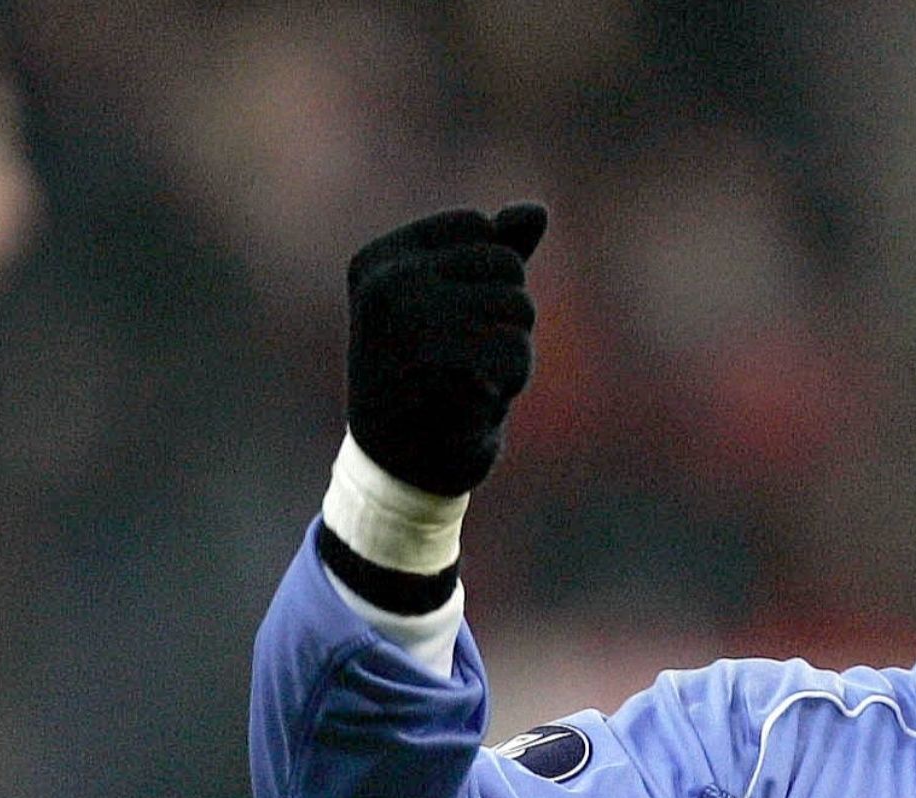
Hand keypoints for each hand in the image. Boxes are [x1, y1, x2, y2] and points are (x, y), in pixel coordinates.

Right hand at [345, 202, 548, 496]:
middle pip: (504, 265)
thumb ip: (492, 253)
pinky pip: (517, 353)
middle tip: (469, 354)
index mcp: (379, 260)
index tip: (453, 314)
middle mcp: (387, 285)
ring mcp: (410, 326)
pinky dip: (513, 380)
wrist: (399, 468)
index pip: (477, 227)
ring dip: (514, 347)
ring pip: (517, 307)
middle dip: (508, 310)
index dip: (489, 273)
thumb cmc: (425, 377)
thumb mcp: (451, 303)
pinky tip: (480, 397)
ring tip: (473, 374)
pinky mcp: (442, 371)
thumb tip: (535, 211)